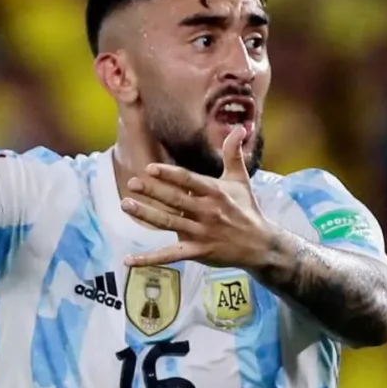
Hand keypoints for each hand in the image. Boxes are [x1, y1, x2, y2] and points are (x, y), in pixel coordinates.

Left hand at [122, 126, 271, 268]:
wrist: (260, 245)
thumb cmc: (247, 209)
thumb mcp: (241, 180)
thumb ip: (233, 153)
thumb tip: (240, 127)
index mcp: (215, 192)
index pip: (188, 180)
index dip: (169, 174)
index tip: (150, 168)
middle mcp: (207, 211)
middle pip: (175, 199)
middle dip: (153, 191)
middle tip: (132, 183)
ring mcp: (201, 233)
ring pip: (169, 222)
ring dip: (146, 214)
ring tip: (126, 205)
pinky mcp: (198, 252)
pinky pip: (170, 255)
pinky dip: (149, 259)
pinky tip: (128, 260)